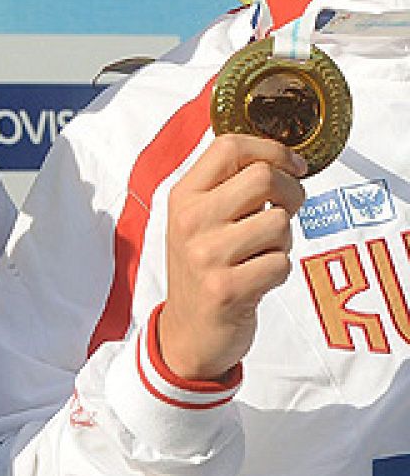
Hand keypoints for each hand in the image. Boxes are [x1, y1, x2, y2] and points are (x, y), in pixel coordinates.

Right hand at [157, 133, 306, 380]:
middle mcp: (190, 220)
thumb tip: (280, 156)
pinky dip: (278, 270)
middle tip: (287, 208)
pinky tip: (257, 278)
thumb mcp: (199, 219)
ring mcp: (206, 255)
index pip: (229, 146)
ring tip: (262, 251)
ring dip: (283, 239)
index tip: (293, 166)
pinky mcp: (226, 288)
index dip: (273, 149)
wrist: (188, 329)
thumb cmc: (204, 267)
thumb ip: (228, 186)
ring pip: (279, 223)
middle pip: (263, 177)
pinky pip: (280, 263)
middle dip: (291, 191)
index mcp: (183, 195)